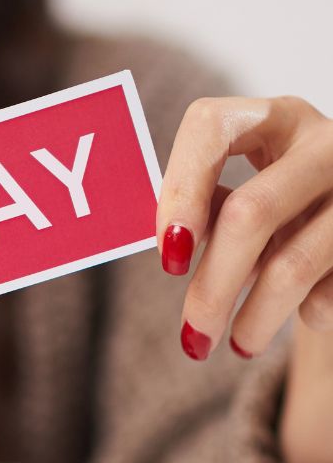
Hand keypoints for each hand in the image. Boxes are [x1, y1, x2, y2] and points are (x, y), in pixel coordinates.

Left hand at [157, 95, 332, 462]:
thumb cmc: (282, 210)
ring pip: (296, 261)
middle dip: (212, 285)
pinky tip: (307, 318)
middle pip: (251, 211)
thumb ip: (199, 209)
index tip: (168, 255)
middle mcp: (321, 140)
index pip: (210, 126)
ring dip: (258, 316)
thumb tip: (145, 241)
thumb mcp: (241, 197)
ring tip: (237, 345)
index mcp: (269, 117)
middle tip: (192, 336)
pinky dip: (315, 310)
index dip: (180, 189)